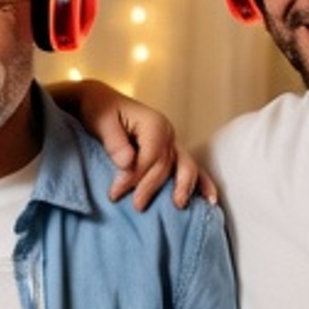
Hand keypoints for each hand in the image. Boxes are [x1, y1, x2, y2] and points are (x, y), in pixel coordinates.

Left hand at [53, 76, 214, 210]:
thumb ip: (115, 143)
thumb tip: (127, 162)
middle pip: (166, 165)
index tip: (115, 193)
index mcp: (154, 124)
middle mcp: (168, 132)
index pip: (150, 157)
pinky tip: (209, 200)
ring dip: (185, 187)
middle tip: (137, 206)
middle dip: (151, 187)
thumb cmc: (100, 110)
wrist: (102, 102)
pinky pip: (189, 168)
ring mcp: (172, 142)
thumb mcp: (102, 122)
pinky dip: (201, 183)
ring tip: (178, 206)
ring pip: (185, 166)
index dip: (134, 177)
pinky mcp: (171, 151)